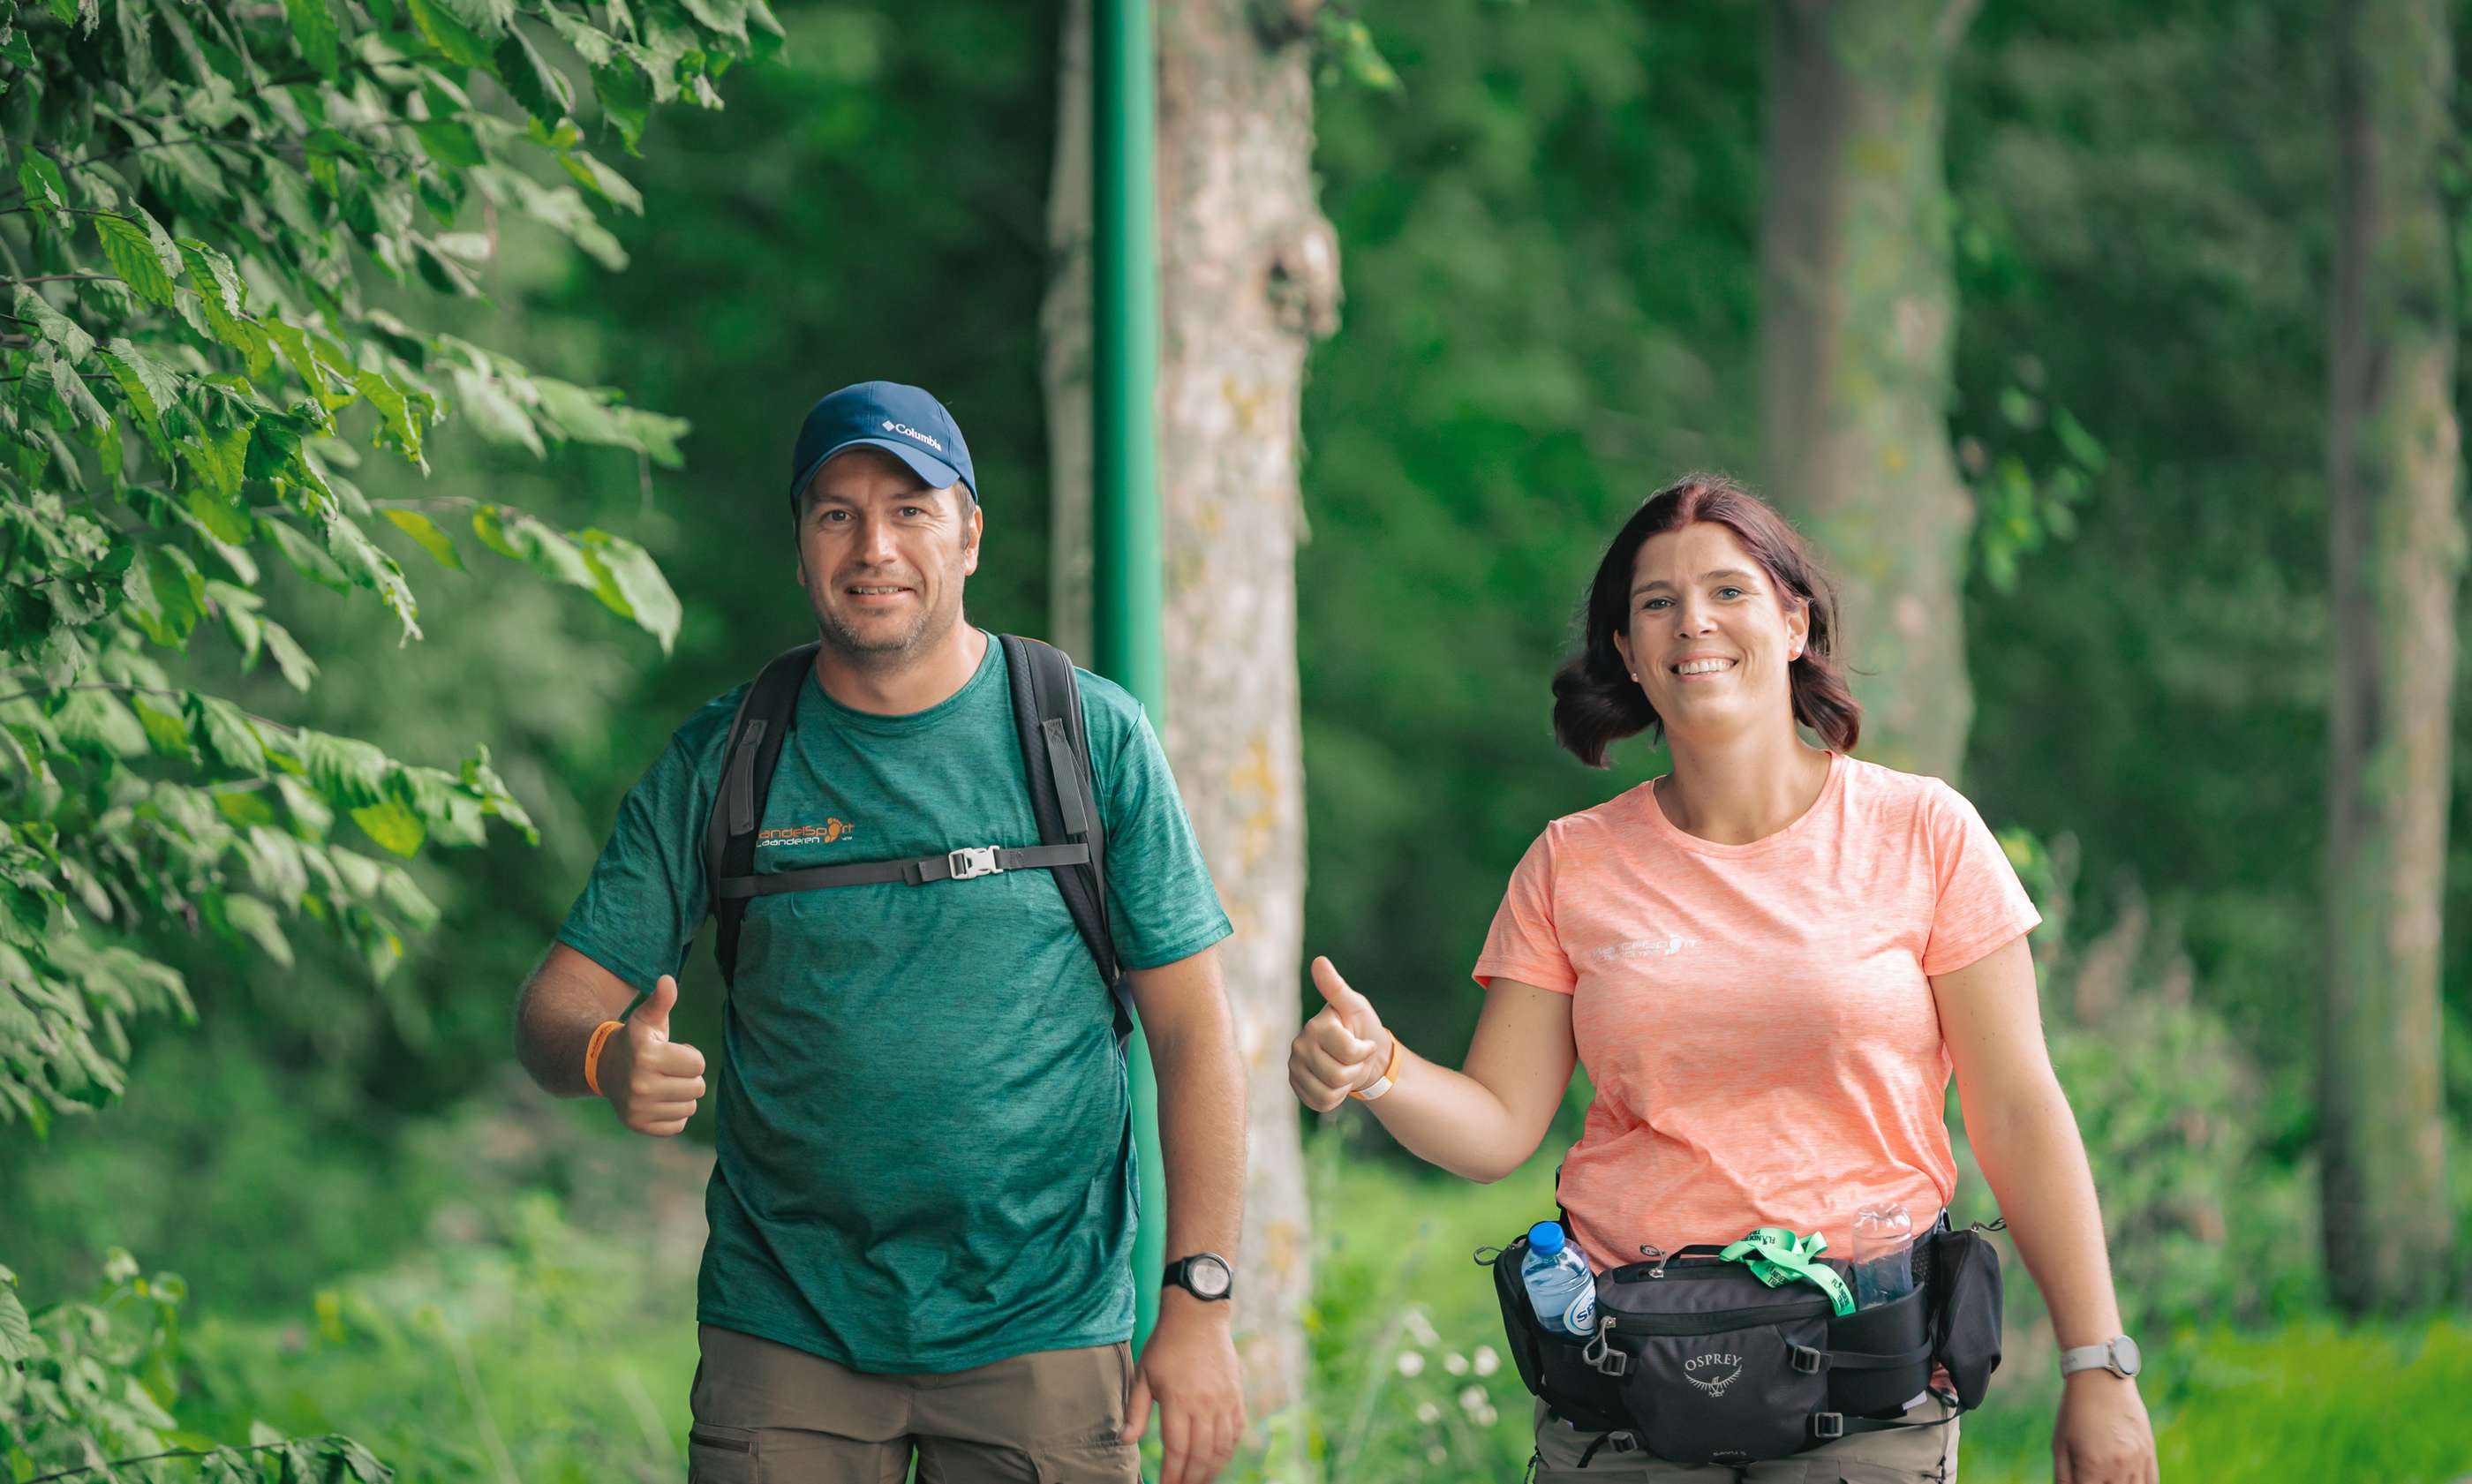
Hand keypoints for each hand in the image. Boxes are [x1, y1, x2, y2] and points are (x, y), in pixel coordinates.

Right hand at [599, 975, 706, 1135]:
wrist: (604, 1067)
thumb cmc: (636, 1040)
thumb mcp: (647, 1018)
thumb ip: (661, 1000)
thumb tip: (668, 980)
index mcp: (647, 1056)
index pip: (698, 1064)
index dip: (689, 1056)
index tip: (671, 1052)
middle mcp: (640, 1085)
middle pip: (697, 1087)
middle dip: (688, 1076)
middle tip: (667, 1069)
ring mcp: (637, 1108)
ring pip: (689, 1107)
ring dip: (681, 1095)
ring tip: (663, 1083)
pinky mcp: (638, 1125)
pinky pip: (678, 1125)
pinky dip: (673, 1113)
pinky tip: (657, 1100)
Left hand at [1121, 1295, 1243, 1483]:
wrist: (1198, 1315)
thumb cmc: (1166, 1344)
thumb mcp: (1144, 1374)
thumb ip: (1136, 1411)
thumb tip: (1126, 1441)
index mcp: (1179, 1400)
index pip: (1177, 1450)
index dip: (1172, 1474)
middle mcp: (1205, 1404)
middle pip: (1201, 1455)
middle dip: (1191, 1478)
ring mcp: (1224, 1401)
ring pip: (1222, 1448)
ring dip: (1211, 1470)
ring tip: (1199, 1480)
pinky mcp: (1236, 1395)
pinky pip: (1236, 1432)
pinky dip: (1228, 1451)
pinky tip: (1218, 1460)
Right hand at [1287, 956, 1392, 1111]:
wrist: (1363, 1059)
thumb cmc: (1362, 1029)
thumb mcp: (1356, 1007)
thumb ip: (1337, 988)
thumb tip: (1319, 960)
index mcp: (1315, 1025)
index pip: (1348, 1051)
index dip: (1365, 1051)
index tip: (1364, 1042)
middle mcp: (1299, 1045)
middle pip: (1339, 1076)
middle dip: (1356, 1070)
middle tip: (1355, 1059)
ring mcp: (1294, 1067)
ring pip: (1329, 1092)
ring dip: (1346, 1085)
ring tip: (1346, 1070)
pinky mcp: (1296, 1086)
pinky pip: (1320, 1103)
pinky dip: (1335, 1098)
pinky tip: (1335, 1084)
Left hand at [2053, 1371, 2157, 1483]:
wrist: (2102, 1379)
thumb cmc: (2075, 1412)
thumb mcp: (2060, 1445)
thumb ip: (2063, 1479)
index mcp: (2091, 1466)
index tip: (2082, 1482)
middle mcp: (2118, 1467)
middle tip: (2093, 1477)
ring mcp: (2137, 1461)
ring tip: (2108, 1478)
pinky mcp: (2149, 1453)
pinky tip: (2126, 1482)